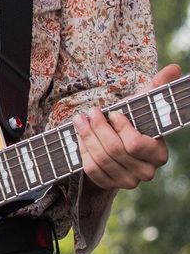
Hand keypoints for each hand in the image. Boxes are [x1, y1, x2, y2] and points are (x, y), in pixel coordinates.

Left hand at [75, 63, 180, 190]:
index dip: (121, 128)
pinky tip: (80, 138)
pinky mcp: (109, 185)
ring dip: (86, 137)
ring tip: (79, 120)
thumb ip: (157, 88)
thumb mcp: (142, 105)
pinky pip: (91, 170)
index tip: (113, 112)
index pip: (135, 145)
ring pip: (101, 160)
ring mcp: (127, 181)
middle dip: (97, 128)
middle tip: (89, 112)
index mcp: (158, 154)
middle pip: (114, 151)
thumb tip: (173, 68)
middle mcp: (146, 172)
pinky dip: (82, 152)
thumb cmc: (131, 121)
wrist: (117, 143)